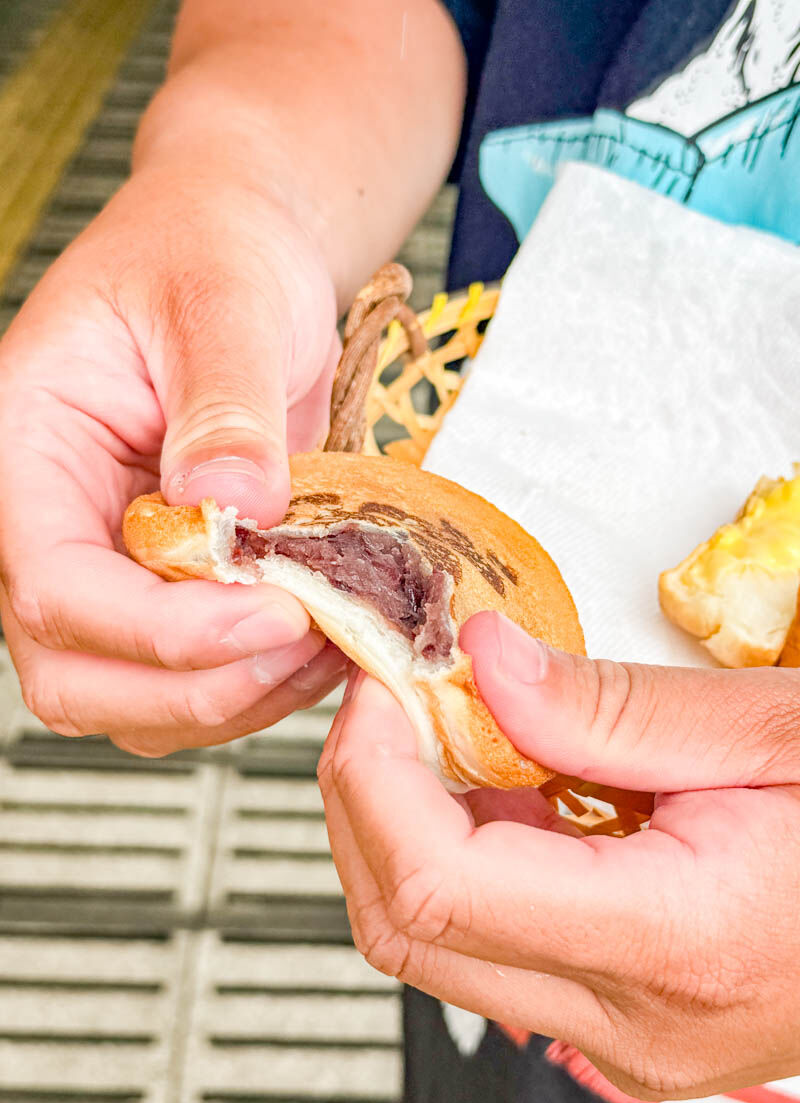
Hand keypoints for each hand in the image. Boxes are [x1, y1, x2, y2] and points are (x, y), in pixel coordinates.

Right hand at [0, 164, 346, 754]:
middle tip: (301, 644)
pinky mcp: (173, 589)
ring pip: (137, 701)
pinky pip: (200, 675)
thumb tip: (233, 510)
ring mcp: (111, 568)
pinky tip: (330, 637)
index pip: (57, 587)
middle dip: (193, 689)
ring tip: (333, 641)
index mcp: (25, 453)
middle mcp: (54, 527)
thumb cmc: (209, 254)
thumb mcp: (221, 303)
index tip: (273, 616)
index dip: (162, 629)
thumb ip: (224, 407)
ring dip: (237, 697)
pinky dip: (263, 682)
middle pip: (76, 675)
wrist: (240, 254)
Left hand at [318, 611, 799, 1101]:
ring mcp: (623, 1038)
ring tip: (459, 729)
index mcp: (677, 941)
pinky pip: (489, 945)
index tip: (380, 682)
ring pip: (433, 945)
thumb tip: (481, 660)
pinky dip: (465, 855)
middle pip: (405, 929)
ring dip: (409, 824)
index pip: (436, 884)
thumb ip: (613, 707)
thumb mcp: (772, 731)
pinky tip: (513, 786)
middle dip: (364, 797)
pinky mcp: (622, 1021)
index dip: (373, 772)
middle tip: (392, 695)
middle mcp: (632, 1020)